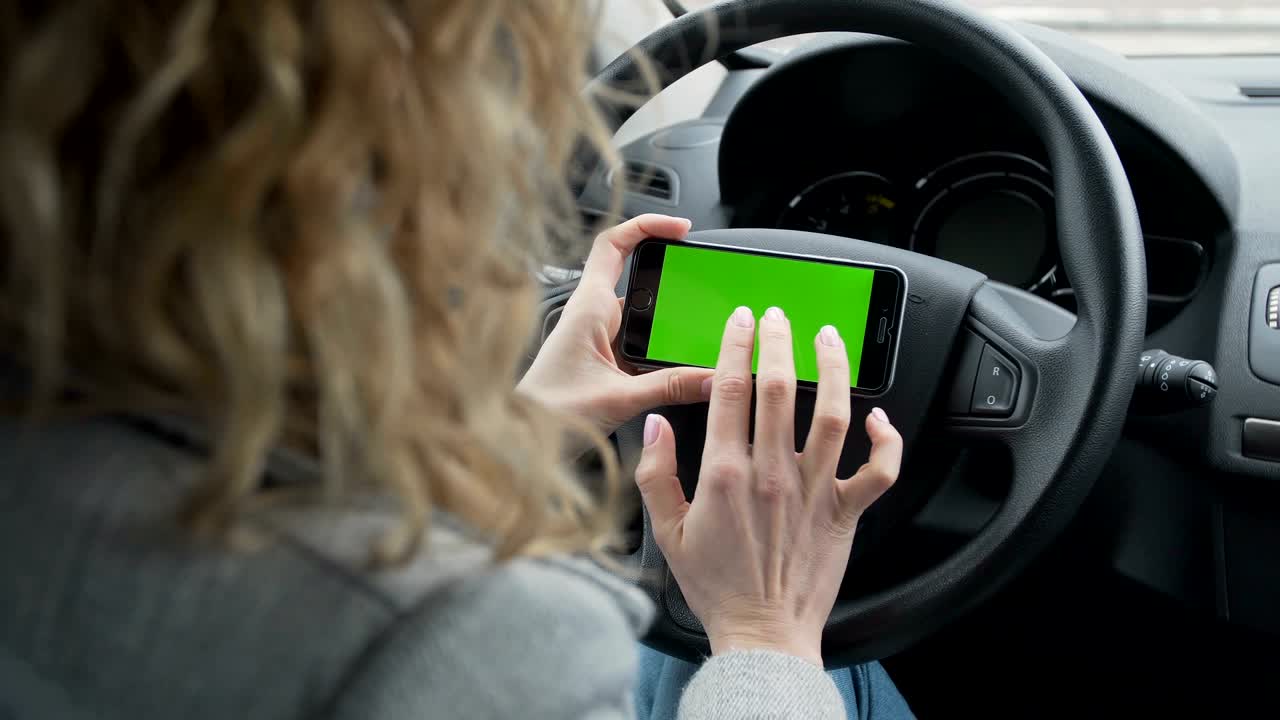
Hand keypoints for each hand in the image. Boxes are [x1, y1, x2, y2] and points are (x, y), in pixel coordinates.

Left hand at [518, 214, 714, 436]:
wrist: (518, 440)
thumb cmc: (546, 413)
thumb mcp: (618, 398)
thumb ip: (668, 387)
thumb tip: (710, 377)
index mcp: (588, 308)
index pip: (613, 244)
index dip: (647, 226)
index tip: (680, 228)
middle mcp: (591, 316)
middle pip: (635, 276)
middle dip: (671, 275)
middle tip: (702, 278)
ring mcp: (596, 337)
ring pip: (640, 312)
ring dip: (668, 315)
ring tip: (700, 322)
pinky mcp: (601, 359)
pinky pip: (637, 340)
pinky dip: (661, 343)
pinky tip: (680, 359)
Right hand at [634, 306, 902, 666]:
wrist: (762, 634)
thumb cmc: (716, 587)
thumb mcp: (667, 531)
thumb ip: (655, 474)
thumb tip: (655, 425)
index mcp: (725, 474)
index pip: (729, 391)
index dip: (735, 345)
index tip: (740, 320)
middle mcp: (772, 474)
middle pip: (780, 389)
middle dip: (780, 341)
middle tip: (780, 316)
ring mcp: (814, 491)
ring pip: (833, 415)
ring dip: (834, 370)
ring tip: (829, 340)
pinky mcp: (845, 512)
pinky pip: (878, 471)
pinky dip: (886, 442)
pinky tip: (879, 419)